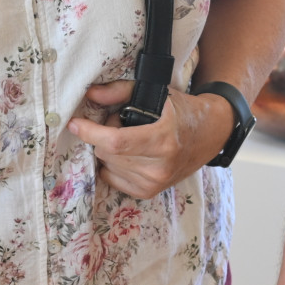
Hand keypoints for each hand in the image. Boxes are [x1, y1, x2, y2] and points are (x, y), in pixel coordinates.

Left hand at [66, 81, 227, 199]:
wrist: (210, 135)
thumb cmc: (182, 111)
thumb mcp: (157, 94)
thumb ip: (121, 91)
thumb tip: (90, 94)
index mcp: (163, 141)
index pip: (116, 142)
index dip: (90, 133)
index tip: (74, 123)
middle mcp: (159, 168)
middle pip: (107, 153)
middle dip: (104, 135)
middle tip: (121, 122)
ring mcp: (154, 183)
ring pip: (107, 166)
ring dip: (109, 150)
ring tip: (130, 138)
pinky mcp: (149, 192)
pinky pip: (112, 179)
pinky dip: (112, 164)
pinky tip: (128, 153)